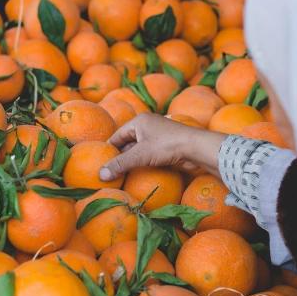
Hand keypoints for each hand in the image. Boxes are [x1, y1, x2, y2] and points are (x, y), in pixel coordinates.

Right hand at [99, 114, 226, 180]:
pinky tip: (139, 173)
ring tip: (122, 174)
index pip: (118, 135)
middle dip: (121, 156)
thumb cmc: (167, 146)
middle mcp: (148, 125)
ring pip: (139, 149)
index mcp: (140, 121)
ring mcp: (159, 136)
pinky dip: (143, 163)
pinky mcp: (167, 146)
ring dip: (132, 161)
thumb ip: (120, 164)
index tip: (101, 162)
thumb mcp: (140, 155)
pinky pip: (150, 154)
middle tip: (110, 171)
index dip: (109, 148)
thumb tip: (100, 174)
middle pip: (128, 142)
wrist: (196, 147)